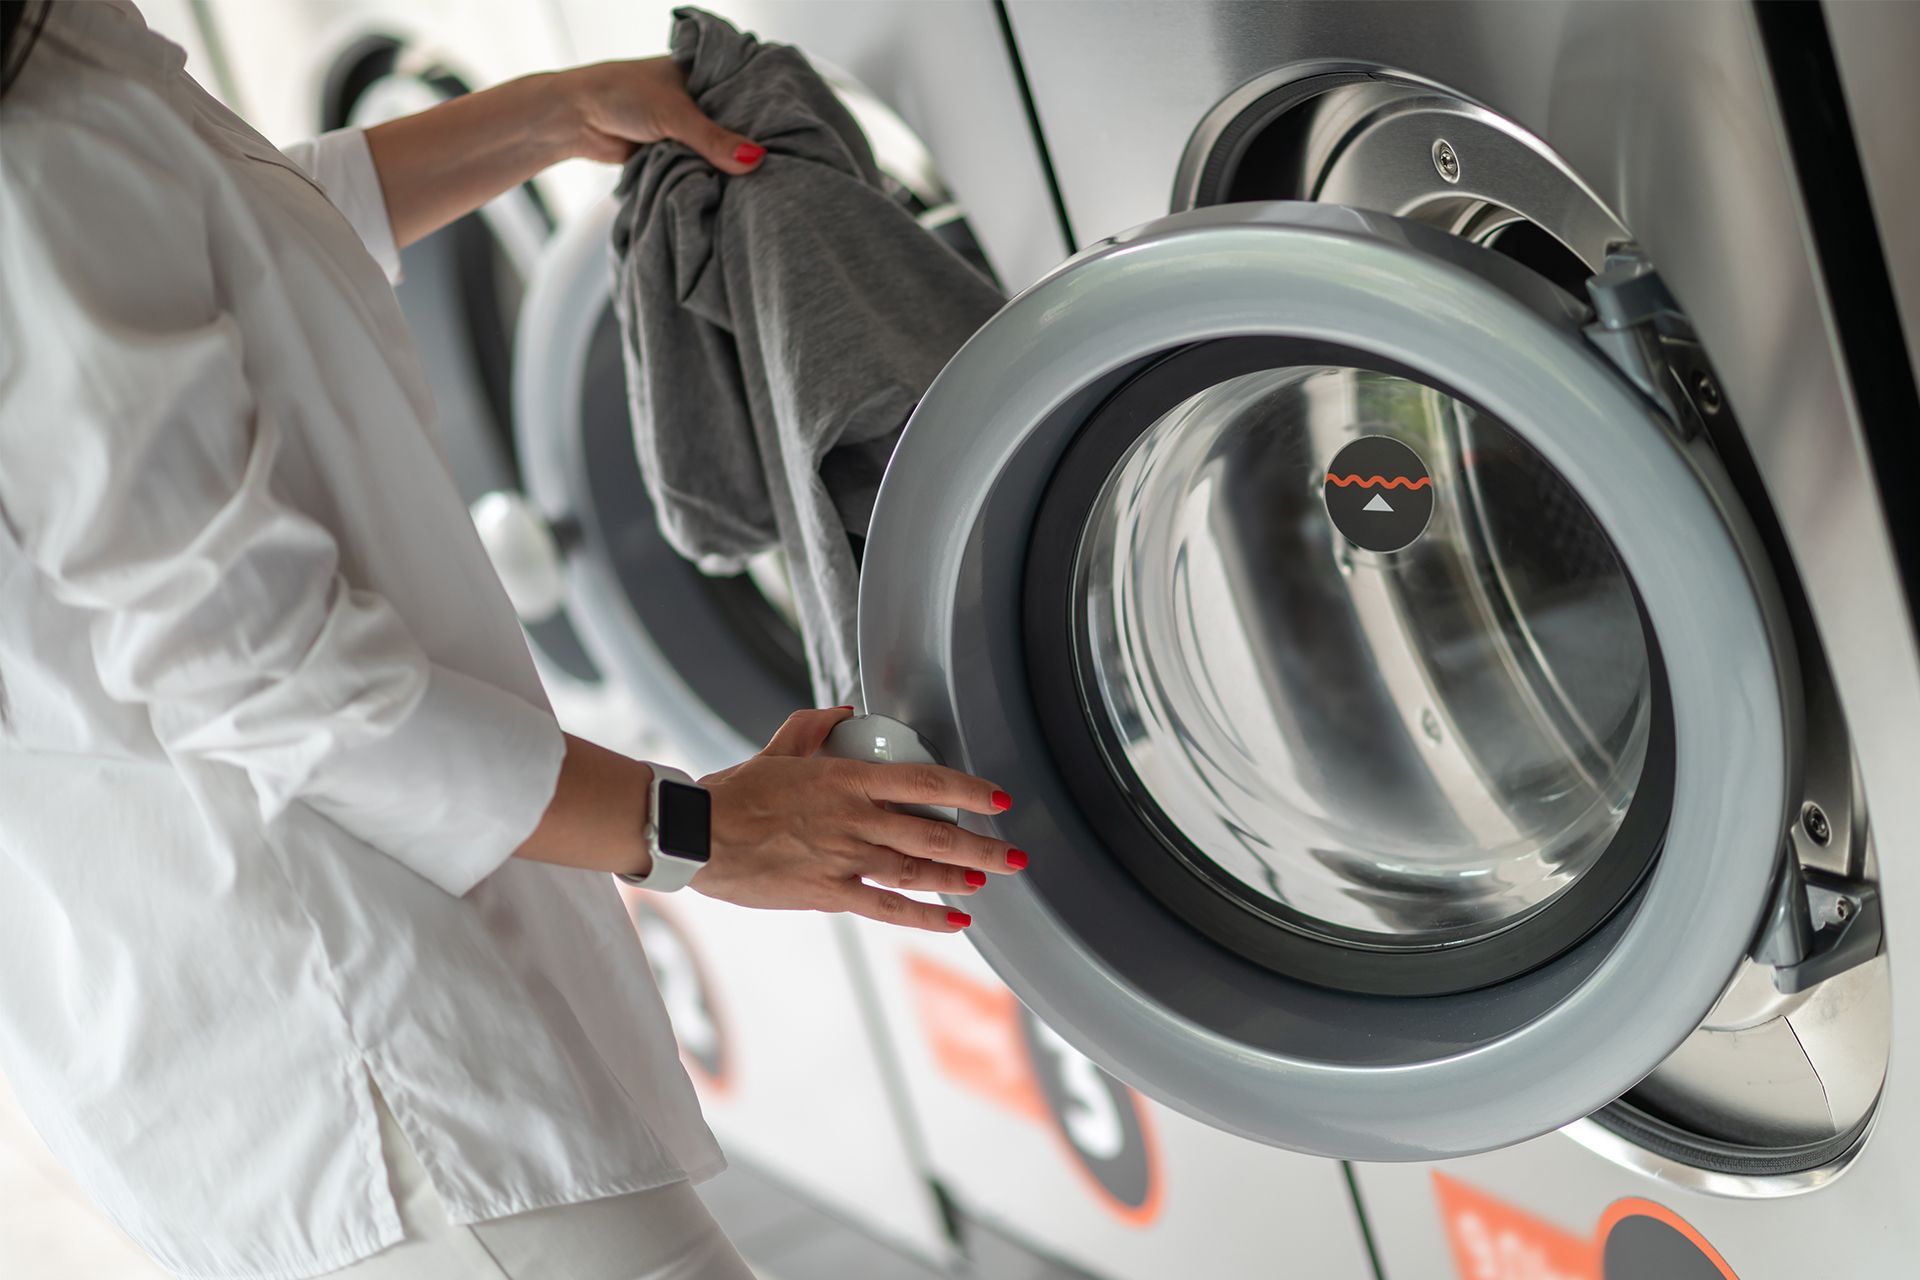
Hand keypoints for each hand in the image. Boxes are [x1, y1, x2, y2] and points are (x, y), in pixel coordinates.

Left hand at [555, 58, 765, 173]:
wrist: (575, 118)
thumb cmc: (619, 95)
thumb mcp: (674, 115)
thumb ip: (714, 139)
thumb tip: (755, 160)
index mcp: (704, 73)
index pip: (749, 92)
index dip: (768, 113)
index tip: (791, 136)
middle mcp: (700, 99)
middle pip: (737, 127)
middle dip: (747, 147)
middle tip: (779, 167)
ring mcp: (689, 127)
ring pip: (719, 151)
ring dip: (727, 167)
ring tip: (759, 184)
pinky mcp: (677, 151)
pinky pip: (702, 167)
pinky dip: (709, 177)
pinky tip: (730, 190)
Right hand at [692, 708, 1024, 932]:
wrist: (696, 836)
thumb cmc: (733, 792)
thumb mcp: (778, 749)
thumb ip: (813, 727)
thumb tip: (843, 714)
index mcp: (847, 779)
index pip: (925, 780)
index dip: (968, 788)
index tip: (998, 797)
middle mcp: (856, 819)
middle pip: (934, 832)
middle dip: (982, 844)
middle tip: (1017, 854)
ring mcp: (845, 858)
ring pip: (918, 870)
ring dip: (960, 876)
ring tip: (992, 880)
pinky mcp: (828, 893)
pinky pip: (887, 909)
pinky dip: (925, 916)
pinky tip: (957, 922)